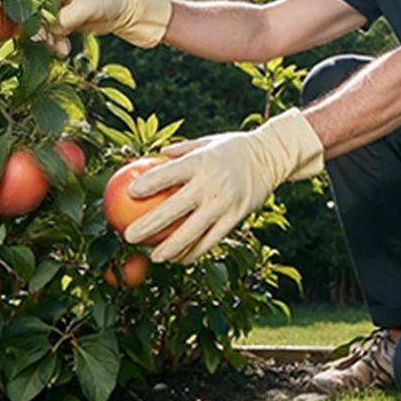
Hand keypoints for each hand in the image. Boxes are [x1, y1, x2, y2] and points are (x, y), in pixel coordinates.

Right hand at [32, 0, 171, 48]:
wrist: (135, 12)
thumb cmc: (112, 0)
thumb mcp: (85, 8)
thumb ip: (61, 19)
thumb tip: (43, 33)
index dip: (19, 11)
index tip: (22, 29)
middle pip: (29, 11)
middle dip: (36, 29)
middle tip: (46, 42)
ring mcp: (60, 5)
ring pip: (40, 25)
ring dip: (47, 40)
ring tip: (60, 50)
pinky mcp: (67, 19)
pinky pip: (52, 33)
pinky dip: (55, 43)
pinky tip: (64, 50)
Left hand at [125, 109, 325, 264]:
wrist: (272, 156)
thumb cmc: (233, 148)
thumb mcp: (208, 142)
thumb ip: (181, 150)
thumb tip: (153, 158)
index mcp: (200, 162)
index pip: (166, 174)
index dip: (145, 184)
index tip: (128, 193)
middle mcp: (211, 184)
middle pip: (172, 210)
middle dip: (147, 226)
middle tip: (128, 236)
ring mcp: (224, 203)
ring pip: (191, 232)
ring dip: (169, 248)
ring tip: (154, 257)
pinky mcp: (236, 217)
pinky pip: (211, 240)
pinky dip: (194, 252)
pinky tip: (180, 258)